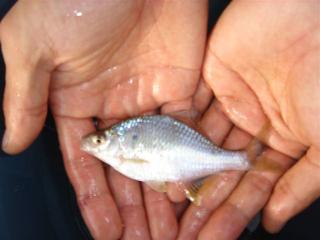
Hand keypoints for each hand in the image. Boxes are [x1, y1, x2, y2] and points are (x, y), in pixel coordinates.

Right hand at [0, 0, 207, 238]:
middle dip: (131, 207)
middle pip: (125, 169)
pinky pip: (184, 134)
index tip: (106, 232)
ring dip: (159, 195)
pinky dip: (185, 162)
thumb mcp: (32, 47)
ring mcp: (148, 100)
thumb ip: (25, 100)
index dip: (95, 199)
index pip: (86, 163)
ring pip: (156, 159)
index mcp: (75, 102)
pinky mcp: (180, 89)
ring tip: (166, 231)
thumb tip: (11, 144)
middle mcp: (113, 107)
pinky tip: (185, 192)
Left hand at [175, 1, 319, 238]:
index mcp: (281, 140)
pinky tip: (158, 158)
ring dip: (182, 171)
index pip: (249, 187)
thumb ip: (303, 183)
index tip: (208, 238)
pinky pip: (188, 111)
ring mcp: (229, 102)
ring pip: (198, 143)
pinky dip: (173, 133)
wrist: (311, 16)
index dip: (230, 213)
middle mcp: (252, 124)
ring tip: (163, 202)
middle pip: (219, 170)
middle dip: (201, 201)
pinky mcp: (210, 79)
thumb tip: (273, 219)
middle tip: (180, 232)